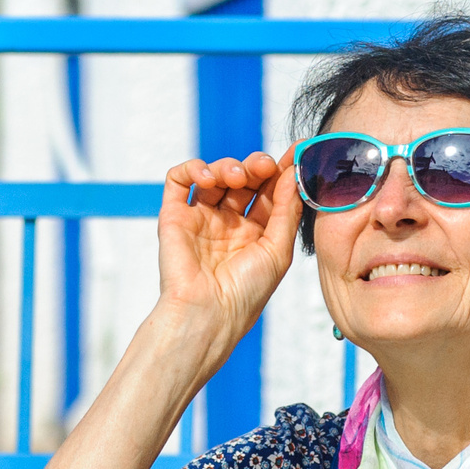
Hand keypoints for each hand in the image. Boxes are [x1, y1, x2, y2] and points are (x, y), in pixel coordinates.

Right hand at [156, 151, 300, 349]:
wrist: (207, 313)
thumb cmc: (245, 293)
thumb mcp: (277, 250)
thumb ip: (286, 210)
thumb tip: (293, 172)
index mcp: (255, 233)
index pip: (269, 192)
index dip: (281, 173)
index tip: (295, 155)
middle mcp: (228, 223)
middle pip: (244, 180)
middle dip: (255, 166)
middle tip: (263, 166)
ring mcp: (200, 218)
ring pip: (214, 175)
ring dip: (228, 166)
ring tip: (236, 177)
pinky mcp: (174, 215)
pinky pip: (179, 180)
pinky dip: (193, 169)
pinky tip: (208, 178)